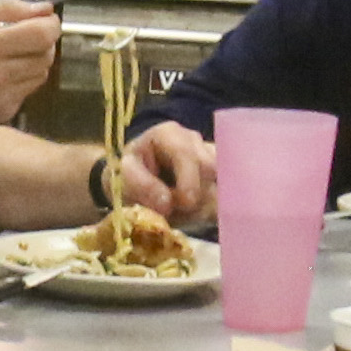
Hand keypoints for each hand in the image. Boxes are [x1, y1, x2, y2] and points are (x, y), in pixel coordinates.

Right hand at [0, 1, 63, 135]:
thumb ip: (6, 9)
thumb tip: (45, 8)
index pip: (42, 34)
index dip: (50, 24)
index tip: (44, 20)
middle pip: (46, 55)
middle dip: (42, 42)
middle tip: (25, 37)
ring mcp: (1, 99)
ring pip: (40, 74)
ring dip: (33, 61)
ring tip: (11, 56)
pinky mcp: (1, 114)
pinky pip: (26, 92)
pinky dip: (21, 81)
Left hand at [105, 121, 220, 230]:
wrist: (137, 180)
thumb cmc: (129, 174)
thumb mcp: (124, 177)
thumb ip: (142, 186)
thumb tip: (168, 203)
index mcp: (168, 135)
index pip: (186, 153)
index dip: (189, 179)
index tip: (186, 203)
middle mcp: (194, 141)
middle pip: (210, 167)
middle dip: (198, 194)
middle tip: (181, 213)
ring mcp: (211, 157)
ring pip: (222, 182)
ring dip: (206, 203)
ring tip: (185, 214)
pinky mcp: (220, 175)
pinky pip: (227, 194)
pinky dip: (215, 208)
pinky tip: (200, 214)